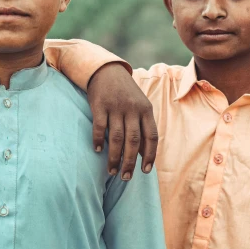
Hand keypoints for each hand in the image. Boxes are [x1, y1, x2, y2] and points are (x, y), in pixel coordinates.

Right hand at [87, 62, 157, 179]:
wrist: (107, 71)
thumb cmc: (126, 93)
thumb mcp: (140, 106)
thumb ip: (142, 127)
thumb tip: (144, 154)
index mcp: (146, 110)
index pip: (151, 137)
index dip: (150, 155)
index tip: (146, 171)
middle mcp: (132, 109)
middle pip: (134, 141)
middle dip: (130, 162)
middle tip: (126, 177)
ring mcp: (116, 107)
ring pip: (117, 138)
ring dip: (114, 157)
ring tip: (112, 171)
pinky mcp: (100, 105)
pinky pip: (100, 127)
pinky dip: (99, 140)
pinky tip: (98, 151)